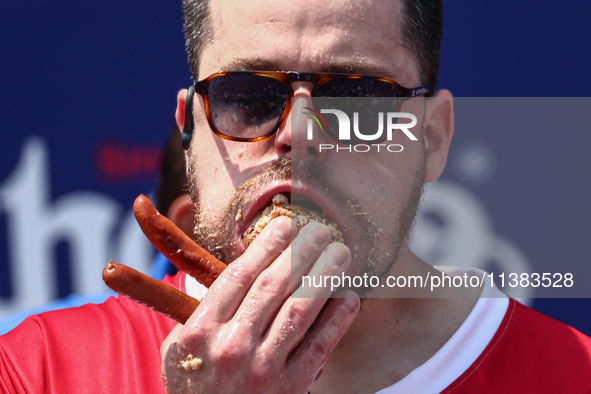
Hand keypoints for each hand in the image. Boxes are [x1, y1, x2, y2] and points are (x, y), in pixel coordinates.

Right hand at [160, 216, 359, 392]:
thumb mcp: (178, 347)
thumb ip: (201, 310)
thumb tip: (231, 270)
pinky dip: (338, 319)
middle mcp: (231, 346)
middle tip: (320, 229)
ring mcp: (262, 369)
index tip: (286, 224)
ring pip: (299, 310)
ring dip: (324, 276)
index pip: (239, 275)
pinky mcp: (289, 389)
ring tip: (341, 252)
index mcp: (201, 331)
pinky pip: (319, 346)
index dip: (266, 245)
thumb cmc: (194, 386)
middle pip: (272, 286)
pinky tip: (350, 296)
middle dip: (300, 252)